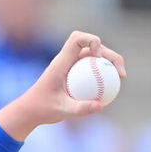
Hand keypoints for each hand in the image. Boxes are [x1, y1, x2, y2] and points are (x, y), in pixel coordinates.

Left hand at [0, 31, 126, 140]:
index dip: (92, 41)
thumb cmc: (41, 110)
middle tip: (121, 73)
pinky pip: (91, 70)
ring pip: (94, 57)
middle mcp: (66, 61)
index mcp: (60, 62)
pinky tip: (112, 89)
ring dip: (109, 63)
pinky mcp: (73, 75)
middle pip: (92, 46)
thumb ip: (79, 108)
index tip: (98, 58)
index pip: (76, 39)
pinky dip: (102, 75)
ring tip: (121, 78)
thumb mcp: (61, 111)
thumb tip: (101, 105)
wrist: (29, 112)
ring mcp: (70, 67)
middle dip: (110, 54)